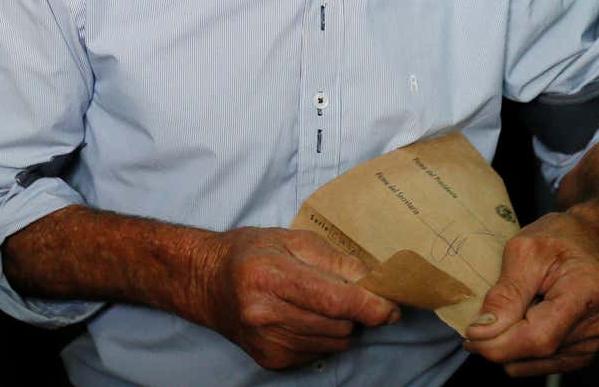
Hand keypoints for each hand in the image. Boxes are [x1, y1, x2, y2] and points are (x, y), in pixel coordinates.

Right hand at [198, 228, 398, 370]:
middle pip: (339, 324)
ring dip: (339, 324)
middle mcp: (264, 313)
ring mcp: (267, 341)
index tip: (391, 306)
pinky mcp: (270, 360)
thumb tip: (374, 283)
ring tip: (315, 303)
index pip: (333, 299)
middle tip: (341, 291)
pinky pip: (320, 353)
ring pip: (334, 342)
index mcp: (269, 275)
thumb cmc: (250, 253)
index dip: (370, 305)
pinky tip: (300, 318)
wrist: (207, 282)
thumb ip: (335, 260)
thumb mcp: (290, 239)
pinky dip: (322, 337)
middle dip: (353, 310)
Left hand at [465, 209, 598, 377]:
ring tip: (499, 322)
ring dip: (511, 350)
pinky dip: (525, 354)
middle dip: (499, 346)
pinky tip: (516, 330)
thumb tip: (483, 330)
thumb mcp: (523, 250)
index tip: (470, 335)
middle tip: (472, 333)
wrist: (588, 238)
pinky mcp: (586, 347)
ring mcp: (595, 338)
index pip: (540, 336)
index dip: (501, 342)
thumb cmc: (557, 238)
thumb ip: (506, 293)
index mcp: (588, 290)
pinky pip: (549, 363)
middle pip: (540, 351)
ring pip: (541, 362)